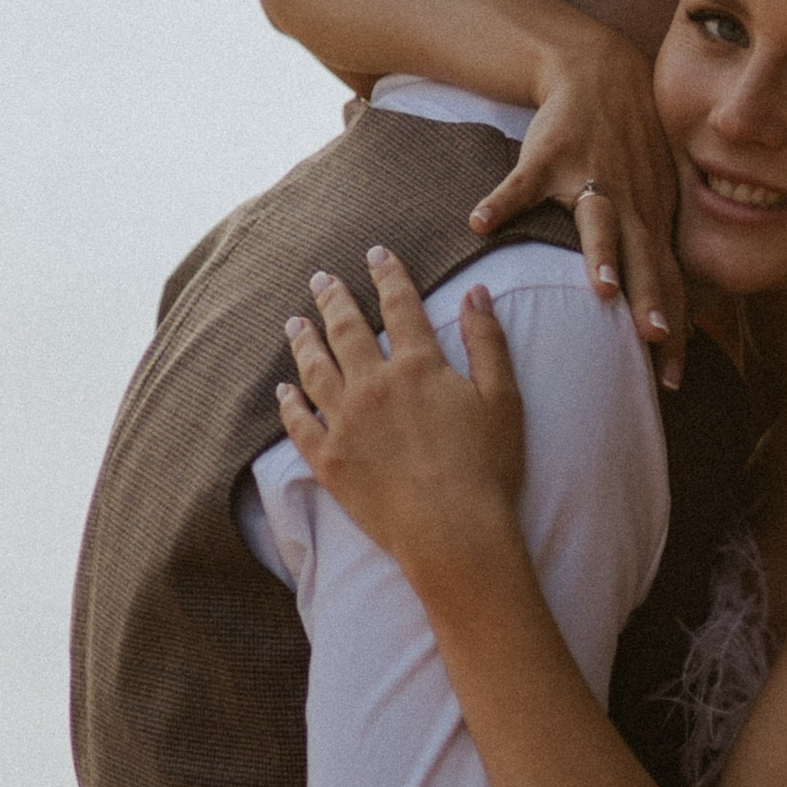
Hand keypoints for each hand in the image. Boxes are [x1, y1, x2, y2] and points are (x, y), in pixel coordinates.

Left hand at [276, 255, 525, 588]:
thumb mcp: (503, 398)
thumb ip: (487, 341)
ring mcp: (346, 423)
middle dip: (333, 299)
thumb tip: (476, 292)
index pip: (400, 306)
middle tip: (321, 279)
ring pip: (315, 370)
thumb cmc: (488, 468)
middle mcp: (374, 386)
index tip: (375, 253)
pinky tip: (283, 391)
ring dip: (303, 342)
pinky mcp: (329, 461)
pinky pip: (299, 425)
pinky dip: (289, 404)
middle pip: (346, 331)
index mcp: (418, 366)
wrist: (453, 532)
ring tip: (294, 322)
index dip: (388, 275)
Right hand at [466, 26, 687, 388]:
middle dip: (650, 300)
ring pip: (597, 219)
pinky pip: (522, 182)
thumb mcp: (651, 197)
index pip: (668, 283)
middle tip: (656, 341)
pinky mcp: (548, 154)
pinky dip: (502, 201)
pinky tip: (479, 224)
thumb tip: (663, 314)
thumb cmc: (624, 147)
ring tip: (600, 289)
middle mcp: (625, 202)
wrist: (598, 71)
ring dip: (600, 254)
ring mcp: (587, 176)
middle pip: (643, 259)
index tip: (674, 379)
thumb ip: (651, 250)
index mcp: (648, 220)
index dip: (674, 329)